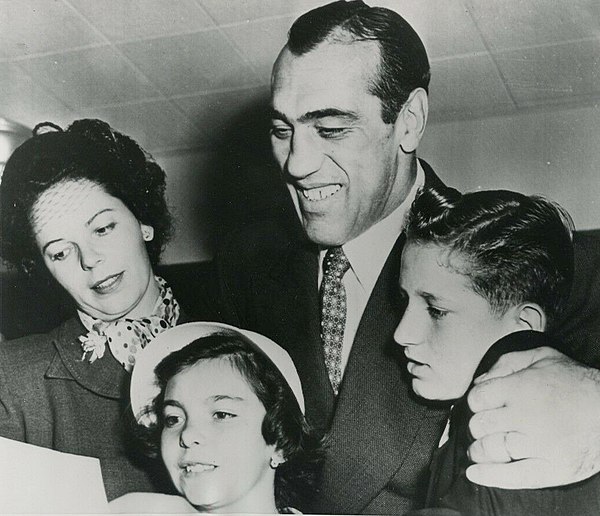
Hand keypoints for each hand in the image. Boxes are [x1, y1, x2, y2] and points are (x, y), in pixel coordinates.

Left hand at [466, 346, 599, 487]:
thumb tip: (480, 380)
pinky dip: (489, 476)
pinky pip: (513, 476)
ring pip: (491, 449)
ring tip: (479, 448)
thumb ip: (506, 363)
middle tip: (484, 427)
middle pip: (480, 425)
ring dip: (479, 450)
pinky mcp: (552, 469)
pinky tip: (475, 473)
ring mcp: (538, 445)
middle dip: (478, 425)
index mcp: (520, 388)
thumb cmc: (576, 383)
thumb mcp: (542, 358)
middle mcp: (526, 417)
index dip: (476, 402)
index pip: (477, 398)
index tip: (482, 405)